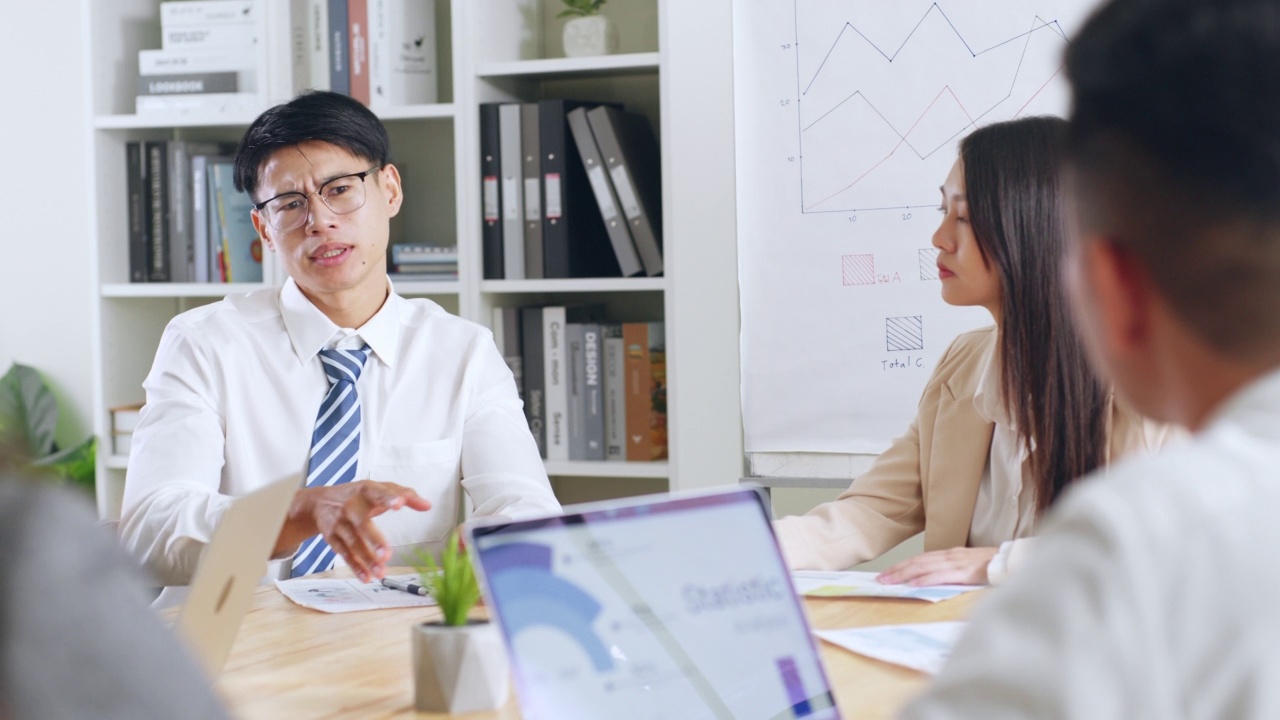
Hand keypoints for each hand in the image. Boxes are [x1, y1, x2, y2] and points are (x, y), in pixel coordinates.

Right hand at [279, 480, 431, 581]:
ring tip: (381, 572)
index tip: (399, 504)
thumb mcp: (378, 489)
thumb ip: (404, 494)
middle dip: (374, 539)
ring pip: (353, 543)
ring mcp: (339, 523)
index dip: (388, 498)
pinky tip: (367, 577)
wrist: (319, 502)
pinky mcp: (332, 538)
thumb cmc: (357, 495)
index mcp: (365, 490)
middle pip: (362, 523)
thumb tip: (427, 506)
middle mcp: (350, 506)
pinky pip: (344, 554)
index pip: (377, 493)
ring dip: (367, 559)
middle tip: (387, 554)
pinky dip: (355, 567)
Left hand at [875, 546, 997, 586]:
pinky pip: (940, 575)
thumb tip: (938, 584)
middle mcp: (951, 556)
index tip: (888, 573)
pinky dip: (924, 579)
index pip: (922, 559)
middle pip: (918, 562)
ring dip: (904, 574)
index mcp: (951, 555)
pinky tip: (912, 583)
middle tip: (880, 579)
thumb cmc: (995, 567)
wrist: (1016, 561)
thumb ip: (955, 575)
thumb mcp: (970, 569)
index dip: (903, 566)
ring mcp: (957, 562)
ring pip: (924, 567)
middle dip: (897, 570)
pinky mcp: (965, 572)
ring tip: (889, 581)